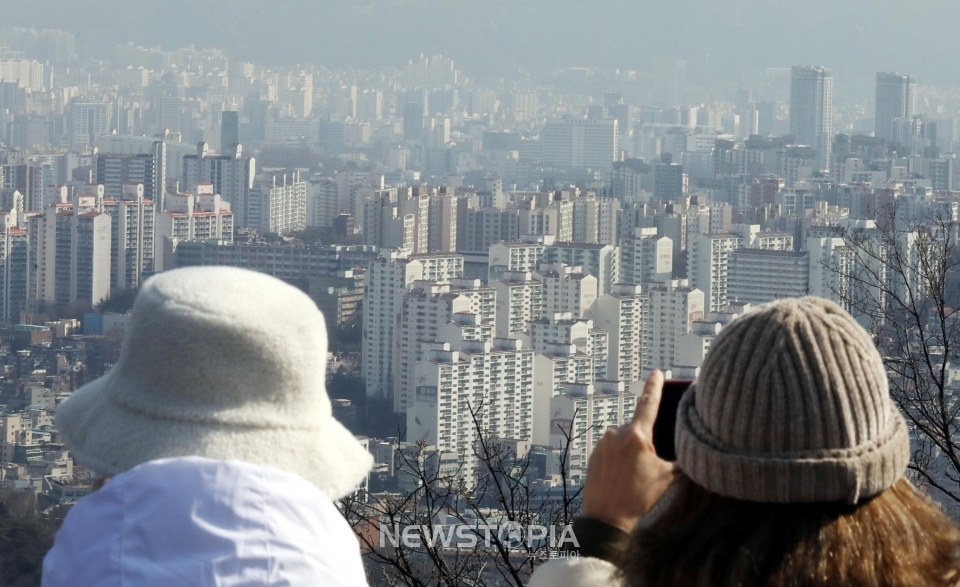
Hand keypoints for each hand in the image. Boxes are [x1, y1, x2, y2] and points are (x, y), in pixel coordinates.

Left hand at [581, 370, 678, 532]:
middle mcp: (617, 434)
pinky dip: (619, 458)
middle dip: (645, 441)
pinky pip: (611, 449)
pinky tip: (621, 477)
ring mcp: (603, 443)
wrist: (606, 517)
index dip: (655, 386)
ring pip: (624, 440)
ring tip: (633, 476)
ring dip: (631, 451)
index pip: (648, 404)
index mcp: (636, 435)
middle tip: (647, 466)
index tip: (657, 371)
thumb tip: (694, 451)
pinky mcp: (593, 454)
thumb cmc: (638, 497)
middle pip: (638, 428)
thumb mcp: (666, 478)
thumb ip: (679, 460)